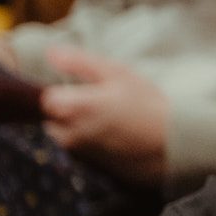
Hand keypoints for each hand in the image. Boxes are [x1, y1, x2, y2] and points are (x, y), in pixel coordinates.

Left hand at [40, 45, 168, 186]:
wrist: (171, 140)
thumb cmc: (146, 102)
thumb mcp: (117, 72)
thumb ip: (80, 62)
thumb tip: (51, 52)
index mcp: (73, 107)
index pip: (44, 99)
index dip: (59, 90)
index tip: (77, 86)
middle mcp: (69, 132)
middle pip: (51, 118)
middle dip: (65, 108)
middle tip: (94, 99)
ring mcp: (79, 150)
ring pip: (63, 133)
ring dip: (75, 124)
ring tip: (105, 115)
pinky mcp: (89, 163)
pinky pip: (78, 146)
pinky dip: (88, 137)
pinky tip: (111, 130)